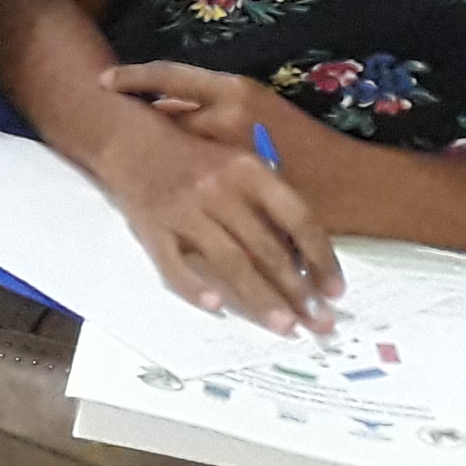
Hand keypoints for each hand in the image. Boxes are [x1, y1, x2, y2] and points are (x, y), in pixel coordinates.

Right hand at [99, 62, 341, 332]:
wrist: (130, 138)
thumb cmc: (194, 156)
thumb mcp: (237, 163)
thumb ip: (267, 202)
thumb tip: (304, 258)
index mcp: (248, 169)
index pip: (297, 218)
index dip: (320, 257)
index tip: (335, 291)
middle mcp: (219, 188)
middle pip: (267, 248)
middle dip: (297, 292)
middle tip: (319, 324)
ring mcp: (184, 210)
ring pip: (230, 261)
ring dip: (260, 299)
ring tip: (284, 327)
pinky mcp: (152, 228)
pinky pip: (175, 265)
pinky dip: (195, 287)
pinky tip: (216, 306)